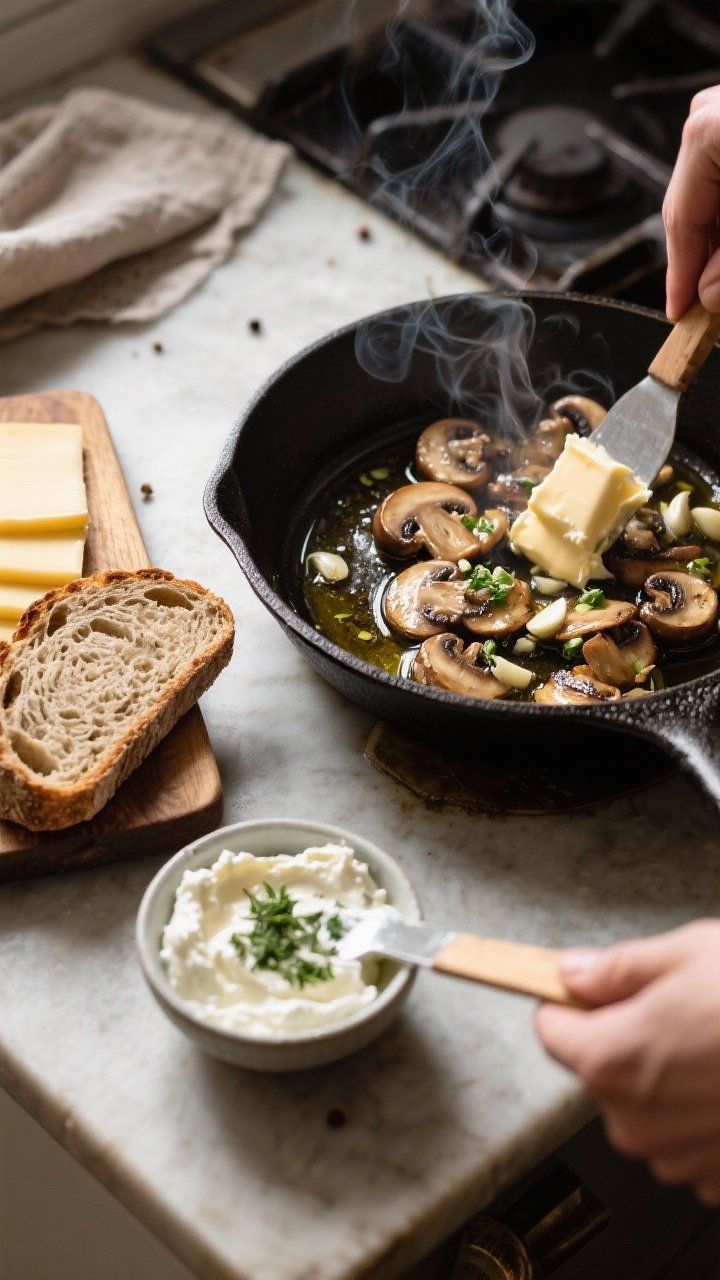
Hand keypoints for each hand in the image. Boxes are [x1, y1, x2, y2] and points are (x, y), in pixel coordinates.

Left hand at [535, 920, 719, 1203]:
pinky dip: (703, 1112)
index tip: (595, 992)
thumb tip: (577, 970)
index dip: (572, 1004)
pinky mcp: (714, 1180)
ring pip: (645, 1106)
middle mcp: (633, 1119)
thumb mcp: (689, 954)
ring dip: (668, 1079)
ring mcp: (676, 1157)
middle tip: (680, 1010)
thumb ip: (620, 967)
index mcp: (611, 1057)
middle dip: (628, 1039)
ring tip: (717, 1044)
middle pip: (601, 1070)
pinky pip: (686, 1138)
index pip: (551, 1030)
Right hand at [664, 86, 719, 318]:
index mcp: (705, 132)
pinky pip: (718, 171)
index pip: (679, 222)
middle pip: (690, 207)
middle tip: (710, 303)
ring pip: (706, 193)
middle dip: (703, 259)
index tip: (681, 314)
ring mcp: (719, 109)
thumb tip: (708, 295)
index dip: (680, 278)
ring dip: (716, 237)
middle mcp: (706, 113)